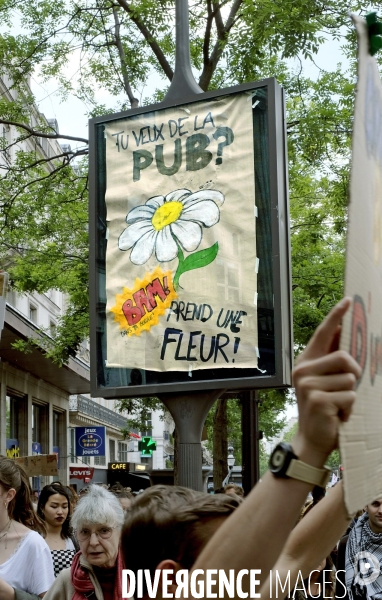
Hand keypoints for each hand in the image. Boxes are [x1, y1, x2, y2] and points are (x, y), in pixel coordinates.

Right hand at [292, 297, 361, 465]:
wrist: (312, 439)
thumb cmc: (324, 409)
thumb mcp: (327, 382)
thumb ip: (334, 363)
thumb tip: (349, 339)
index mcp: (307, 362)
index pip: (324, 333)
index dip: (336, 315)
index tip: (349, 300)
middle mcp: (303, 370)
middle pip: (344, 357)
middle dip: (354, 372)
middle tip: (347, 388)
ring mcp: (308, 385)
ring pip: (350, 378)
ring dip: (352, 395)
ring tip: (339, 406)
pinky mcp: (318, 400)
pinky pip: (350, 395)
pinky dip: (350, 408)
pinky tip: (338, 415)